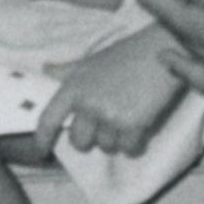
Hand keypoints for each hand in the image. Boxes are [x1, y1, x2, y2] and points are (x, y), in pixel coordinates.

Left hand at [38, 26, 186, 156]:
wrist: (161, 51)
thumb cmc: (126, 55)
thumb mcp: (91, 60)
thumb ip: (66, 70)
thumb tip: (45, 69)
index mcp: (73, 87)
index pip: (48, 119)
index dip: (42, 139)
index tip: (42, 152)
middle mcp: (88, 104)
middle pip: (79, 142)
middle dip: (90, 139)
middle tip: (103, 126)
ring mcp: (110, 116)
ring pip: (106, 147)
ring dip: (116, 139)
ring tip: (127, 116)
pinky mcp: (133, 124)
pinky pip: (128, 149)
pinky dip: (134, 143)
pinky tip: (140, 125)